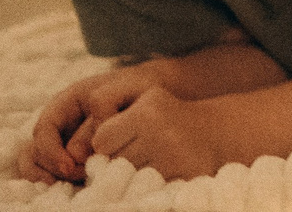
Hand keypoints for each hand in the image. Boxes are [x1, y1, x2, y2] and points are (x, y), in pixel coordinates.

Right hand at [19, 64, 165, 183]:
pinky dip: (55, 183)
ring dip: (50, 178)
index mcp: (66, 103)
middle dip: (54, 168)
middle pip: (35, 152)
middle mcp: (59, 124)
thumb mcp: (124, 88)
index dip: (51, 150)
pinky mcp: (73, 159)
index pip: (44, 128)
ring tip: (75, 185)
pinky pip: (51, 173)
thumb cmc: (136, 89)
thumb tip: (87, 142)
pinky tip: (72, 190)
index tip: (70, 166)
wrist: (152, 95)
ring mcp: (63, 142)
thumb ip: (105, 104)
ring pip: (37, 165)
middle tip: (81, 176)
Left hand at [85, 84, 234, 181]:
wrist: (216, 131)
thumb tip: (75, 156)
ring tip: (154, 159)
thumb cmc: (168, 117)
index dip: (109, 143)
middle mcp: (160, 131)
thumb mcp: (143, 102)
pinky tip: (164, 170)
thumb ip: (111, 121)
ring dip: (134, 174)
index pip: (101, 140)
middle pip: (112, 161)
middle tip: (143, 149)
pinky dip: (151, 184)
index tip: (126, 137)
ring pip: (127, 177)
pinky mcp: (181, 176)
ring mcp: (172, 156)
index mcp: (146, 110)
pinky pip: (147, 188)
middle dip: (121, 160)